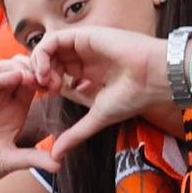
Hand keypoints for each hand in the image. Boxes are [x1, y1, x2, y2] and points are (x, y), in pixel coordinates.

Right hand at [0, 59, 60, 192]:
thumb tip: (59, 165)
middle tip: (50, 77)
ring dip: (21, 68)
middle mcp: (2, 101)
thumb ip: (33, 158)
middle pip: (21, 70)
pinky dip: (2, 78)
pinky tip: (15, 78)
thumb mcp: (10, 162)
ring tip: (34, 77)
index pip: (34, 85)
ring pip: (4, 69)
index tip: (60, 85)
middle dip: (37, 68)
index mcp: (16, 111)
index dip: (48, 80)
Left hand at [27, 28, 175, 155]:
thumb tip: (56, 157)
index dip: (46, 84)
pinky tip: (46, 70)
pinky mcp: (83, 35)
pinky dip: (43, 54)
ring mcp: (83, 45)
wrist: (152, 77)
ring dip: (39, 64)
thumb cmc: (132, 97)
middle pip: (49, 60)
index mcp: (90, 74)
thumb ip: (76, 134)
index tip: (47, 96)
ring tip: (45, 80)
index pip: (57, 74)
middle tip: (44, 88)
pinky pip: (53, 39)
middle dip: (40, 74)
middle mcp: (85, 58)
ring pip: (48, 49)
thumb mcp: (97, 118)